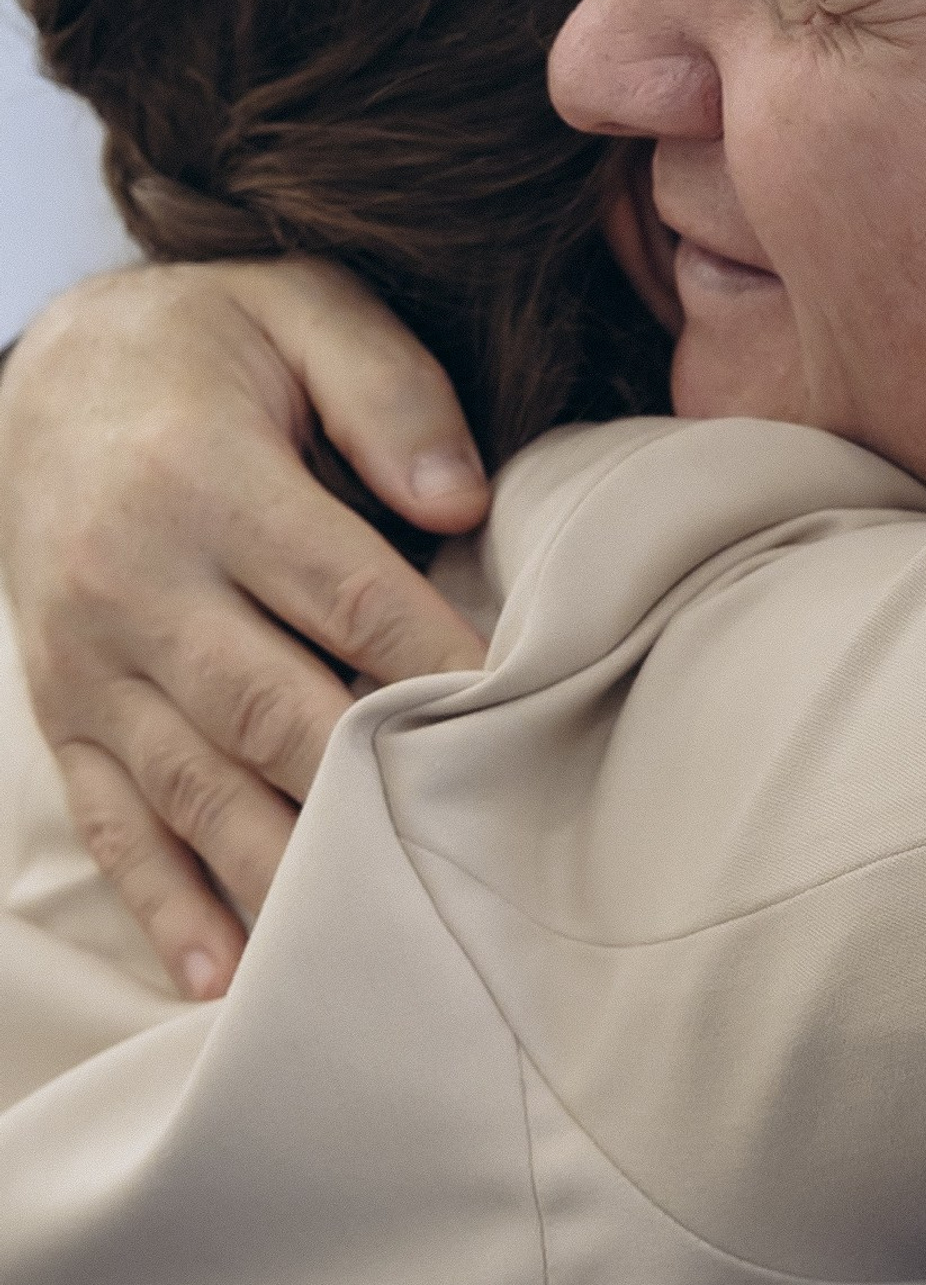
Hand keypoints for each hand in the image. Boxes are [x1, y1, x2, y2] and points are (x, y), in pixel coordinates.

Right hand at [0, 260, 491, 999]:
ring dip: (280, 874)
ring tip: (362, 952)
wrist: (47, 374)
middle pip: (273, 710)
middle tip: (471, 855)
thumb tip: (460, 501)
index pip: (347, 594)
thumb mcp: (300, 308)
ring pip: (196, 788)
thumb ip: (389, 390)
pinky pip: (110, 819)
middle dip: (373, 786)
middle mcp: (131, 583)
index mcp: (199, 479)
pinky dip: (165, 903)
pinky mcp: (63, 712)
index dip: (439, 660)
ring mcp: (87, 663)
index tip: (520, 716)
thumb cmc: (208, 345)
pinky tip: (224, 976)